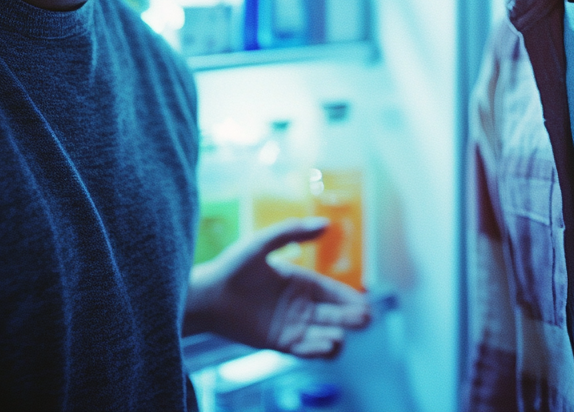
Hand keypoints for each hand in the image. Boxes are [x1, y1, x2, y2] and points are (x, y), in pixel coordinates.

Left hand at [184, 217, 370, 357]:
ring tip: (339, 335)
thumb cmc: (232, 266)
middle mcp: (299, 305)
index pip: (332, 292)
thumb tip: (326, 223)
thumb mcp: (263, 243)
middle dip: (351, 318)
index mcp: (299, 281)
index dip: (350, 298)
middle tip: (365, 319)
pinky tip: (327, 345)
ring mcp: (290, 325)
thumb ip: (293, 232)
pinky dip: (318, 350)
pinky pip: (304, 349)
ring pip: (323, 334)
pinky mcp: (278, 343)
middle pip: (333, 314)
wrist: (206, 296)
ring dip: (335, 336)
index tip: (367, 304)